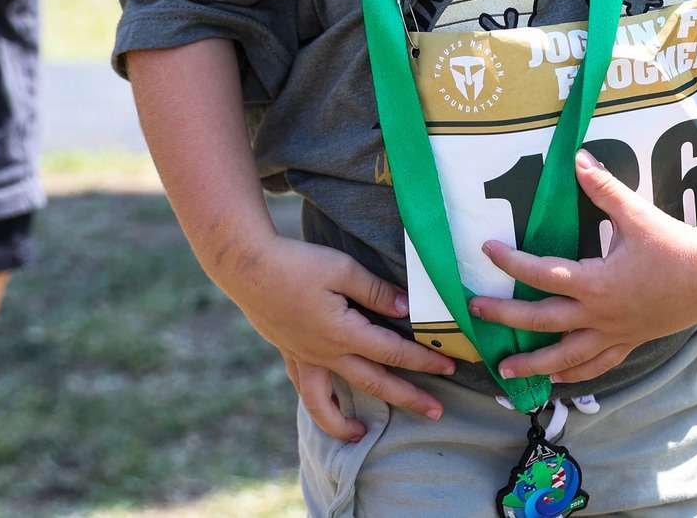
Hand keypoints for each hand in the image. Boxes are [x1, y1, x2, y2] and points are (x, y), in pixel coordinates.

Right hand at [218, 235, 457, 441]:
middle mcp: (325, 353)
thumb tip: (407, 309)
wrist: (245, 265)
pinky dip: (317, 404)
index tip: (450, 367)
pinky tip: (327, 406)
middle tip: (437, 413)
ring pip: (327, 403)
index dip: (424, 360)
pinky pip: (305, 388)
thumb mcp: (342, 268)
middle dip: (408, 398)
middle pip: (373, 383)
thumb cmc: (296, 262)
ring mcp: (304, 356)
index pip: (393, 352)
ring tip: (360, 434)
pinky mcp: (288, 352)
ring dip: (345, 422)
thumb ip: (376, 291)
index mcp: (343, 332)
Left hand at [468, 149, 696, 384]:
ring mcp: (614, 334)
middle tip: (474, 311)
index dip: (512, 262)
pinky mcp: (628, 342)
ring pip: (566, 357)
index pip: (543, 274)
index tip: (488, 249)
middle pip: (543, 321)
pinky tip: (556, 380)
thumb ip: (605, 189)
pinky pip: (596, 365)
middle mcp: (600, 315)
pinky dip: (573, 374)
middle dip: (505, 317)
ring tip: (503, 371)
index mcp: (597, 283)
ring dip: (533, 365)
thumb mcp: (638, 214)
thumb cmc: (675, 245)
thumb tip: (578, 159)